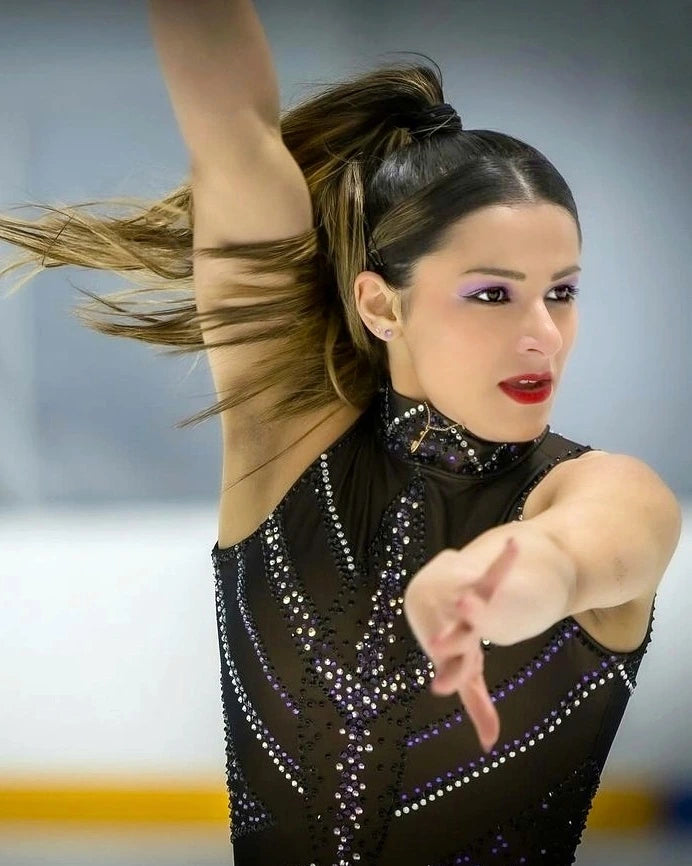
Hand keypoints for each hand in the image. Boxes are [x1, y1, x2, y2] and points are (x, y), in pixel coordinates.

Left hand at [402, 537, 518, 752]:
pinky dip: (503, 561)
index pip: (453, 663)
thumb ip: (477, 704)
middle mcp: (445, 622)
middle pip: (457, 633)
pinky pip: (489, 570)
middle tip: (442, 641)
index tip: (440, 687)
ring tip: (498, 575)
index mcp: (447, 648)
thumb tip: (489, 746)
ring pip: (477, 595)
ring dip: (488, 586)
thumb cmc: (447, 637)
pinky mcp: (466, 575)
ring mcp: (454, 596)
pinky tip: (515, 546)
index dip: (450, 674)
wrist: (427, 591)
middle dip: (452, 638)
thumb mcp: (466, 667)